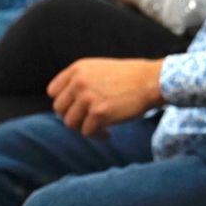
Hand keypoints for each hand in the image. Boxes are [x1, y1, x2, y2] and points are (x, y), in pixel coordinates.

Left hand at [46, 57, 164, 135]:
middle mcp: (79, 82)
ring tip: (100, 128)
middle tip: (89, 121)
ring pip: (71, 123)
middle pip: (60, 109)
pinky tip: (109, 133)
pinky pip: (87, 132)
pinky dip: (98, 136)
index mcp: (78, 69)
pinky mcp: (99, 113)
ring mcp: (88, 98)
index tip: (76, 109)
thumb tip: (68, 105)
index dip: (64, 103)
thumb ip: (82, 81)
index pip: (53, 92)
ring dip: (84, 129)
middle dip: (73, 117)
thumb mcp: (100, 70)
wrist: (152, 81)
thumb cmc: (131, 77)